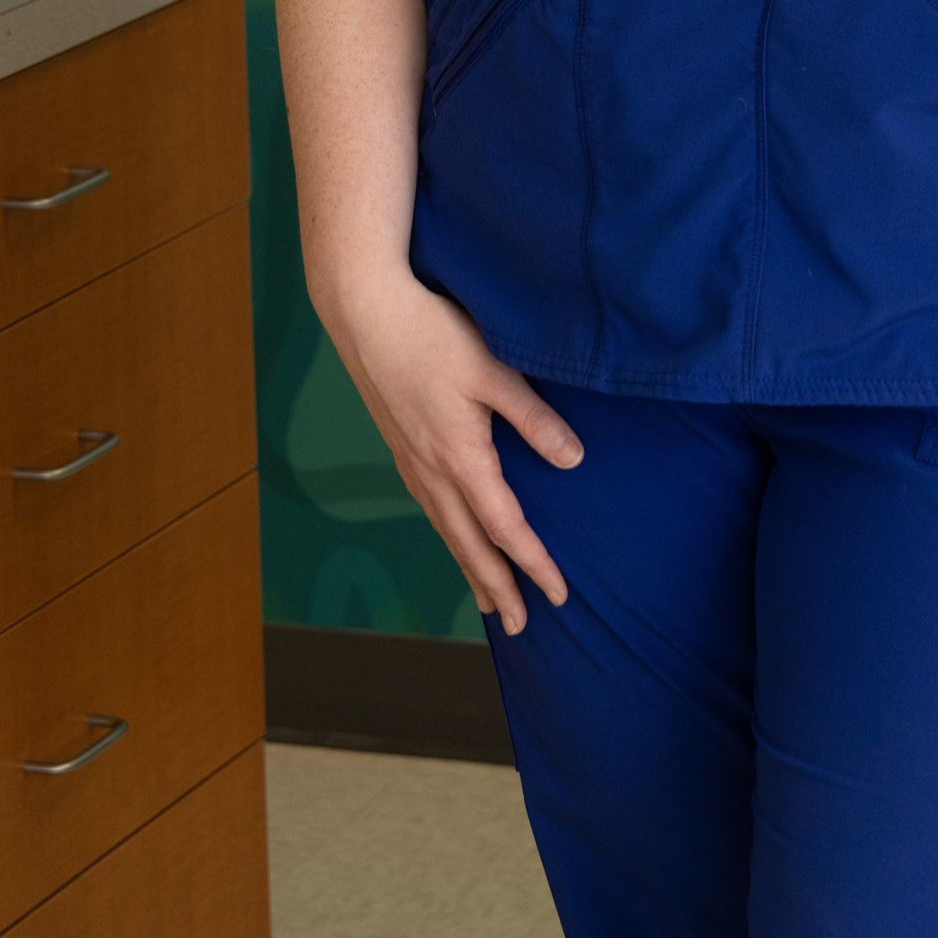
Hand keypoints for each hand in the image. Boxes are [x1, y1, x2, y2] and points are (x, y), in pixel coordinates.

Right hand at [320, 268, 584, 633]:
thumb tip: (572, 462)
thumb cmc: (432, 334)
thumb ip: (534, 418)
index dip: (534, 564)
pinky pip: (429, 506)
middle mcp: (431, 470)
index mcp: (460, 458)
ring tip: (486, 597)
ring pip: (444, 529)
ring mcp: (410, 459)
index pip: (506, 527)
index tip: (558, 596)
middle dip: (496, 587)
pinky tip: (452, 531)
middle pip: (469, 544)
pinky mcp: (399, 442)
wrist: (365, 311)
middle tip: (518, 626)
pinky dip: (447, 533)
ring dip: (468, 566)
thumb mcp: (494, 370)